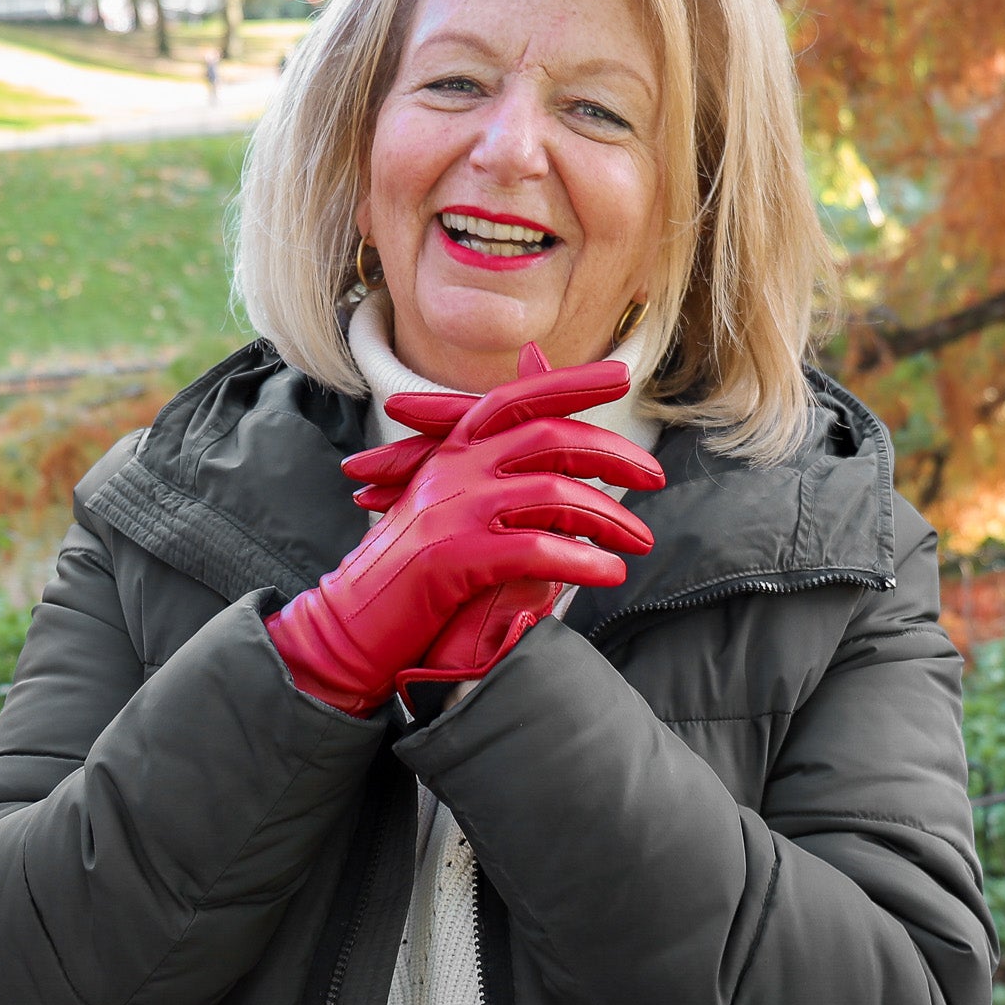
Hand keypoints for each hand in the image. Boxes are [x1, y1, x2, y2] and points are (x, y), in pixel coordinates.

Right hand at [265, 346, 664, 713]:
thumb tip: (558, 466)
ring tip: (641, 542)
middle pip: (550, 437)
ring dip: (610, 517)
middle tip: (656, 477)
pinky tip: (610, 575)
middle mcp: (453, 468)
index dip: (570, 383)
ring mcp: (453, 509)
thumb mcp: (453, 514)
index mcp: (452, 453)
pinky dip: (582, 562)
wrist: (348, 627)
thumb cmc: (409, 577)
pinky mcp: (455, 556)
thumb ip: (500, 483)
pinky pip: (536, 549)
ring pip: (554, 493)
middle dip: (614, 453)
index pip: (517, 399)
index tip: (622, 377)